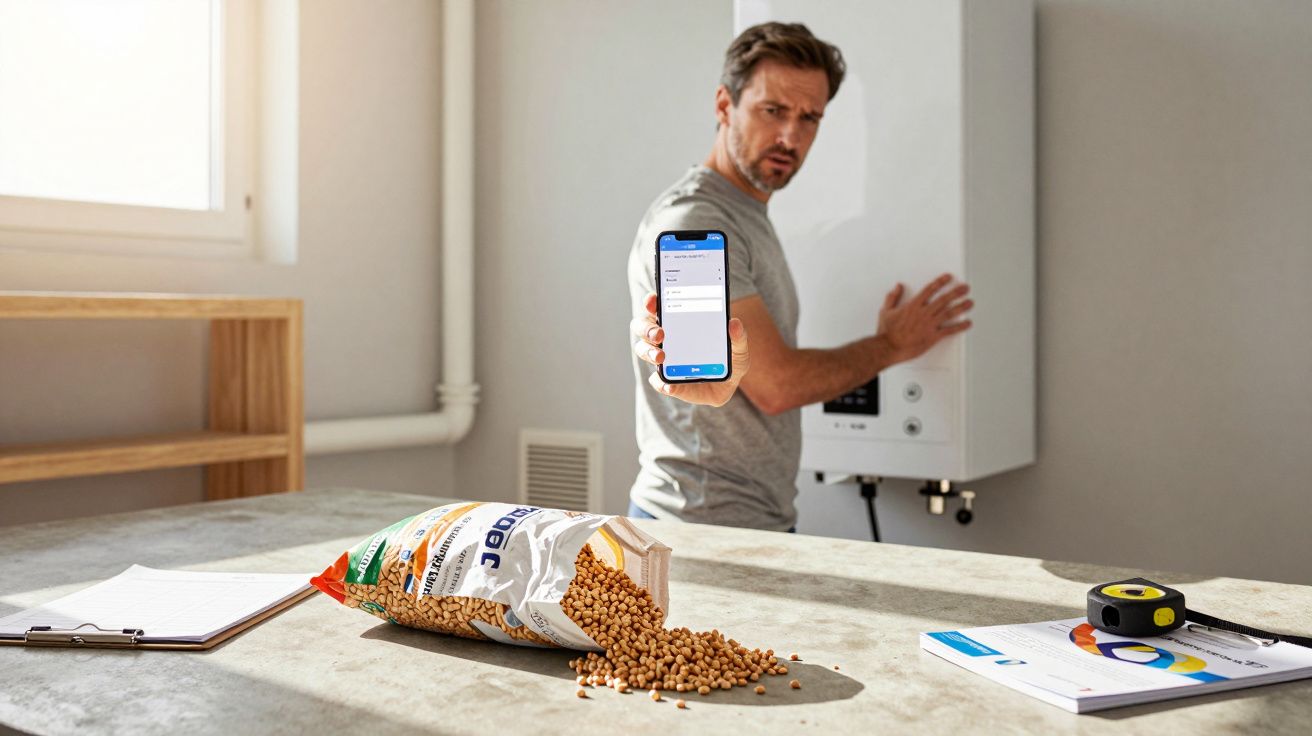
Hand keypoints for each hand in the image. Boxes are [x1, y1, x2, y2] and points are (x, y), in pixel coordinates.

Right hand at [631, 293, 748, 406]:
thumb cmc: (729, 360)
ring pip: (643, 350)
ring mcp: (663, 359)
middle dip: (646, 328)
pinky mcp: (666, 381)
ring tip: (660, 357)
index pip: (658, 306)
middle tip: (659, 334)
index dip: (651, 301)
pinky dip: (660, 382)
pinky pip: (656, 381)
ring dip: (648, 352)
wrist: (728, 386)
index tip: (653, 300)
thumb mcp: (739, 348)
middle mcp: (664, 338)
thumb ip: (739, 337)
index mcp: (678, 322)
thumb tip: (734, 323)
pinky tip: (670, 384)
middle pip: (642, 327)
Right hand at [877, 274, 973, 363]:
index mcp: (913, 305)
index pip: (930, 289)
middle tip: (965, 288)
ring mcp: (929, 325)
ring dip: (961, 307)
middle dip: (956, 292)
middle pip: (944, 299)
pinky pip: (949, 330)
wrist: (889, 347)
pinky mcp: (932, 336)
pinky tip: (967, 323)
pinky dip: (960, 327)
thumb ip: (893, 297)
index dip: (940, 282)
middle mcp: (923, 313)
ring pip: (949, 313)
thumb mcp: (886, 311)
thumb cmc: (886, 332)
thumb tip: (897, 287)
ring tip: (970, 303)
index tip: (948, 277)